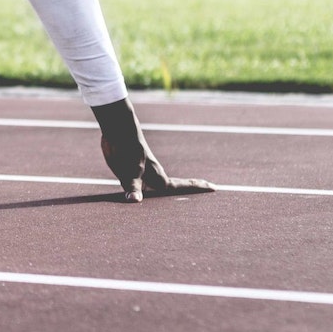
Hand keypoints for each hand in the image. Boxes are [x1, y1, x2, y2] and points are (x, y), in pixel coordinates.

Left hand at [92, 98, 215, 202]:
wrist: (118, 130)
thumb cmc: (126, 150)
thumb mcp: (129, 172)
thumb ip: (132, 188)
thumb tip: (134, 201)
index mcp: (159, 178)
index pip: (183, 186)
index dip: (198, 187)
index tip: (215, 187)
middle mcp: (154, 176)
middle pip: (175, 187)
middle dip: (189, 190)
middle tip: (206, 190)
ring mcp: (145, 172)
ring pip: (158, 186)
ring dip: (168, 191)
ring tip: (178, 198)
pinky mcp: (133, 170)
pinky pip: (144, 184)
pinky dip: (148, 190)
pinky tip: (144, 193)